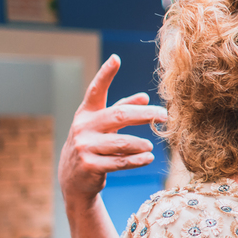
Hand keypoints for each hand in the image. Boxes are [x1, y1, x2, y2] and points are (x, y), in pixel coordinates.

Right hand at [58, 55, 166, 207]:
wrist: (73, 178)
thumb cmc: (93, 145)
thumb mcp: (102, 126)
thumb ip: (121, 110)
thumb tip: (144, 97)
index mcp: (87, 113)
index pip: (95, 90)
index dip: (105, 74)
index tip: (116, 59)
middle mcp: (83, 127)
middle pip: (119, 115)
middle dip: (145, 115)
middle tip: (164, 116)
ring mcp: (84, 147)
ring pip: (121, 142)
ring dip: (140, 144)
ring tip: (150, 146)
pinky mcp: (89, 166)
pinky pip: (119, 162)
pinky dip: (136, 160)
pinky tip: (147, 158)